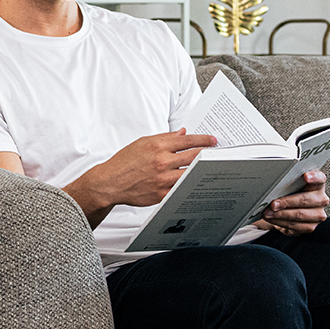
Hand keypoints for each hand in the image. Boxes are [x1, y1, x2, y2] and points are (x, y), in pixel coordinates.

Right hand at [65, 129, 214, 227]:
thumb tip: (183, 134)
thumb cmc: (125, 162)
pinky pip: (181, 189)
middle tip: (218, 153)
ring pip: (191, 173)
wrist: (111, 182)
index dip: (203, 139)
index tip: (212, 140)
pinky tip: (197, 182)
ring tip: (212, 168)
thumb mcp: (142, 143)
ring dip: (203, 170)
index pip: (187, 141)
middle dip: (208, 154)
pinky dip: (190, 184)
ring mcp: (163, 179)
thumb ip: (164, 138)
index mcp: (157, 146)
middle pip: (194, 156)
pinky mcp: (162, 194)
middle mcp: (162, 162)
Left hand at [262, 171, 328, 235]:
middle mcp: (321, 199)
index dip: (314, 177)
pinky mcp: (310, 226)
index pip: (320, 178)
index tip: (305, 176)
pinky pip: (295, 226)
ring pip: (299, 215)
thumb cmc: (290, 193)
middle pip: (305, 199)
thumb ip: (286, 183)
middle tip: (272, 204)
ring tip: (267, 213)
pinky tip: (272, 219)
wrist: (291, 209)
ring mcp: (318, 214)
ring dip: (280, 214)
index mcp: (317, 184)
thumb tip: (271, 186)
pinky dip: (280, 222)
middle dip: (286, 202)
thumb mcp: (289, 185)